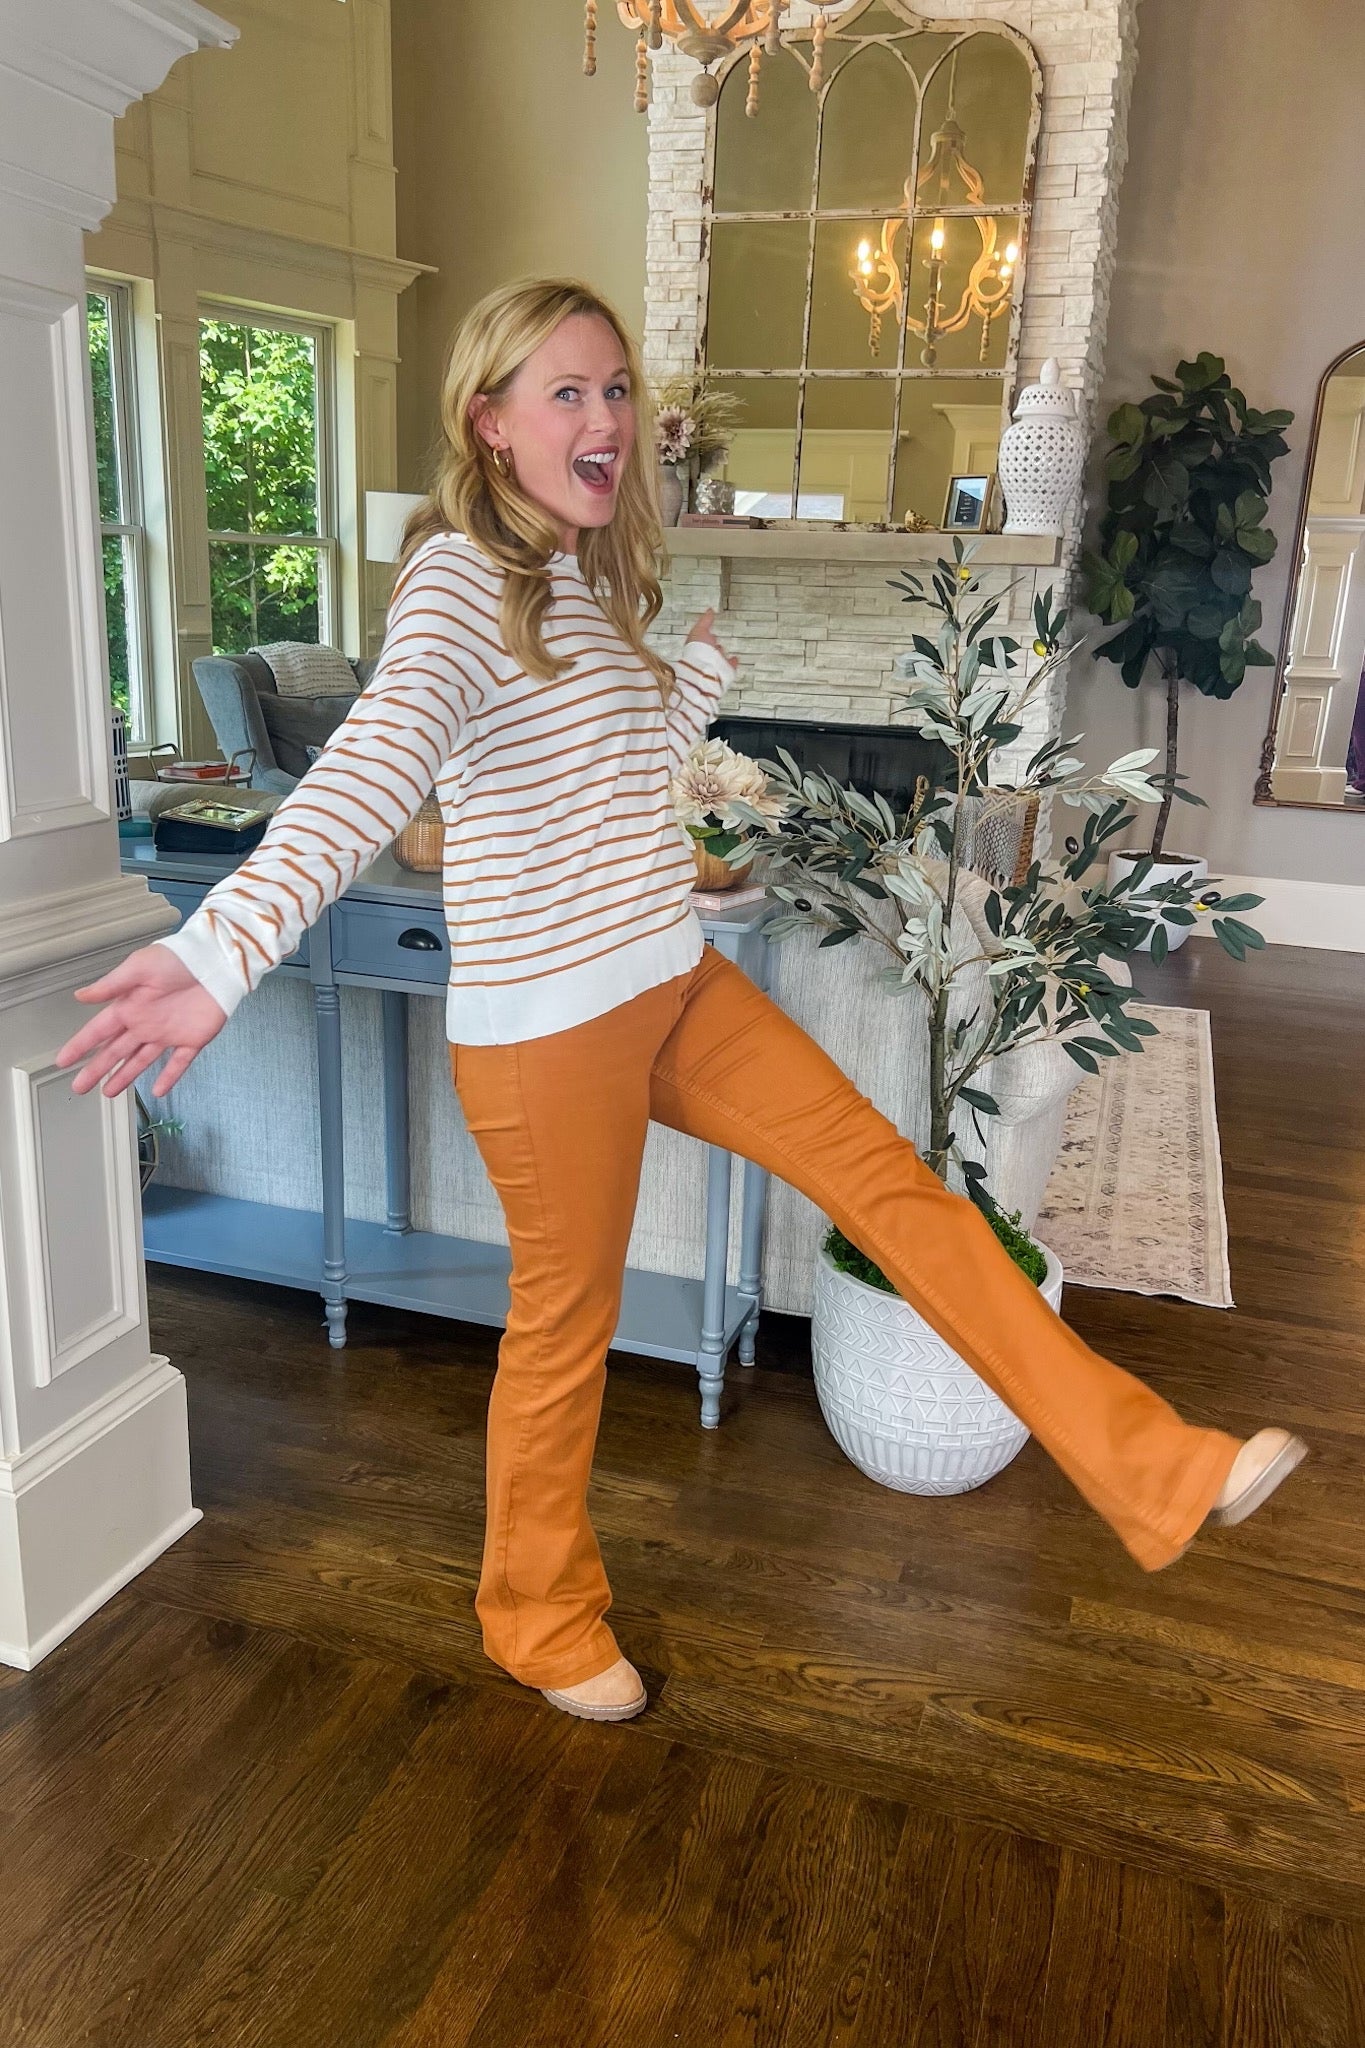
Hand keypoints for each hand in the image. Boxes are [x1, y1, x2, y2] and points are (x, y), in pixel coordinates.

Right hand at [55, 945, 227, 1100]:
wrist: (216, 962)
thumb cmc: (177, 958)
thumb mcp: (139, 967)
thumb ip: (111, 985)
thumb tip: (81, 996)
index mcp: (129, 1006)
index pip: (98, 1031)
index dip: (80, 1046)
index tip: (63, 1061)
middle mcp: (145, 1023)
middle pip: (115, 1051)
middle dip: (96, 1069)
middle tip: (80, 1086)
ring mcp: (168, 1033)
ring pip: (141, 1061)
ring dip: (124, 1076)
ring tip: (108, 1092)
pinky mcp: (192, 1039)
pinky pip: (178, 1063)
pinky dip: (169, 1078)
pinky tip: (158, 1092)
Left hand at [685, 608, 734, 666]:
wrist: (705, 669)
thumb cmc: (698, 651)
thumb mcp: (699, 630)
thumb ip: (705, 620)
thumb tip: (709, 611)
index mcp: (695, 646)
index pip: (700, 638)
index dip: (703, 633)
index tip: (707, 629)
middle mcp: (704, 656)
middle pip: (708, 648)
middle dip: (712, 644)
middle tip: (714, 639)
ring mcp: (713, 664)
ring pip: (717, 657)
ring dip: (720, 652)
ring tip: (723, 649)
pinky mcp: (723, 671)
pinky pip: (729, 665)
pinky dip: (732, 661)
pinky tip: (734, 659)